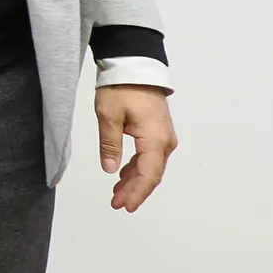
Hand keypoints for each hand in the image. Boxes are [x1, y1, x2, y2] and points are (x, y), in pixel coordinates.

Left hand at [96, 84, 176, 212]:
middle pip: (151, 174)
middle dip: (135, 191)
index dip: (136, 193)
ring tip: (116, 194)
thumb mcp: (108, 116)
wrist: (135, 66)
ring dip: (134, 181)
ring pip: (150, 167)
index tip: (124, 206)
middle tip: (116, 204)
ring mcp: (163, 137)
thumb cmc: (122, 88)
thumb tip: (111, 170)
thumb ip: (110, 145)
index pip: (148, 175)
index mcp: (154, 139)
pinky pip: (149, 156)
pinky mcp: (158, 132)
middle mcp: (164, 141)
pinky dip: (137, 168)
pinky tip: (123, 175)